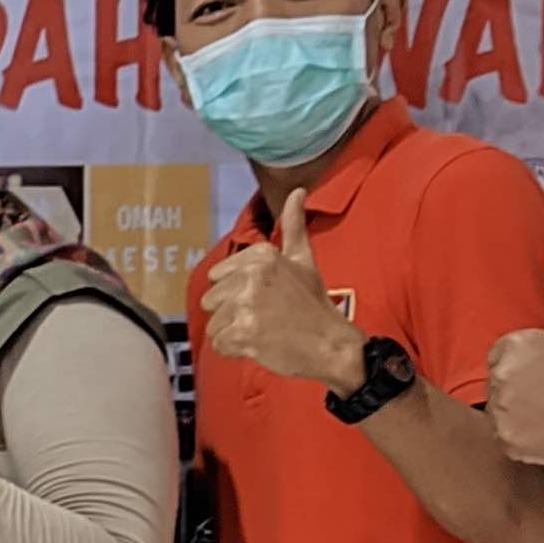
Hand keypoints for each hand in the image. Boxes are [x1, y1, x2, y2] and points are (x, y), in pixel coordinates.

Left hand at [197, 195, 368, 390]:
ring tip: (263, 331)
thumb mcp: (303, 259)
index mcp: (262, 255)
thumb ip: (294, 226)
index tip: (264, 298)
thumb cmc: (314, 304)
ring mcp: (247, 304)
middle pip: (211, 300)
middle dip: (232, 314)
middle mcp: (252, 275)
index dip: (235, 292)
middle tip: (265, 317)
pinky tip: (259, 345)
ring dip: (233, 333)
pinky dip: (235, 351)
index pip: (216, 276)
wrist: (332, 344)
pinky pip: (219, 344)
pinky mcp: (244, 333)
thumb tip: (297, 191)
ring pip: (214, 324)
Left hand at [485, 249, 543, 464]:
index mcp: (515, 347)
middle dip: (523, 382)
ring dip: (520, 409)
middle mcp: (504, 380)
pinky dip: (523, 435)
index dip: (530, 360)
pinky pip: (506, 437)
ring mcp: (506, 415)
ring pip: (501, 409)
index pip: (504, 352)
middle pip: (500, 380)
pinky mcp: (512, 444)